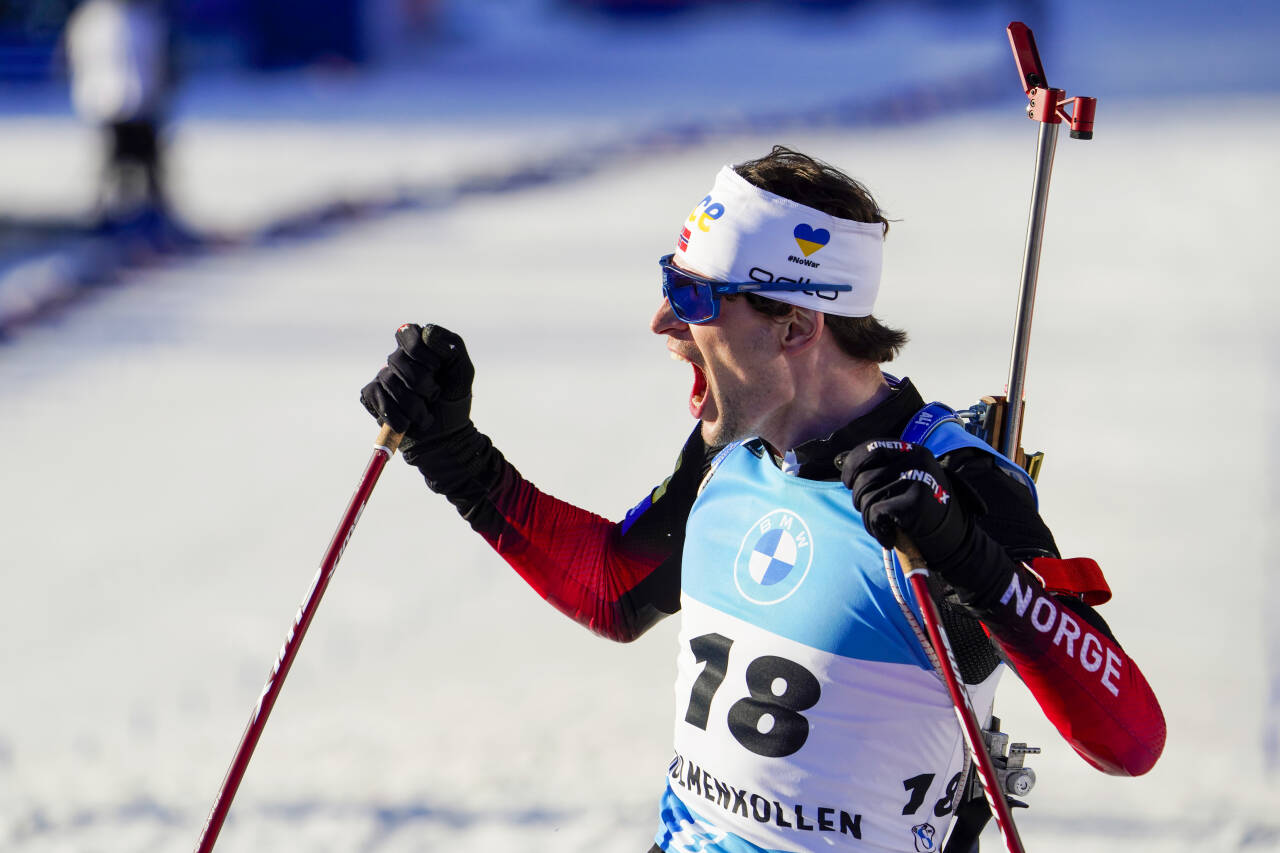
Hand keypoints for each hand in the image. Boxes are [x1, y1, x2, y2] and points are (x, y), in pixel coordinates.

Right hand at [360, 324, 474, 450]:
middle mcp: (398, 360)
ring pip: (389, 381)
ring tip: (425, 415)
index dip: (420, 350)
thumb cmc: (454, 400)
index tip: (437, 367)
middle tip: (435, 396)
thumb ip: (451, 345)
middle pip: (398, 359)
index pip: (407, 332)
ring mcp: (383, 378)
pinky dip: (396, 415)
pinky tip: (408, 424)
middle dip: (422, 383)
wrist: (446, 436)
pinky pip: (376, 397)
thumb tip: (427, 333)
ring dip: (414, 404)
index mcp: (418, 348)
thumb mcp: (462, 370)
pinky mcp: (372, 397)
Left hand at [839, 440, 971, 570]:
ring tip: (882, 524)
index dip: (852, 465)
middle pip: (865, 478)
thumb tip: (842, 464)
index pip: (872, 448)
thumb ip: (880, 467)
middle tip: (869, 511)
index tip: (848, 482)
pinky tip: (887, 536)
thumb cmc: (917, 504)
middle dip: (859, 498)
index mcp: (912, 450)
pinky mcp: (915, 503)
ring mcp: (918, 480)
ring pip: (868, 497)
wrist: (950, 533)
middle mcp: (916, 460)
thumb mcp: (904, 476)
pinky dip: (875, 529)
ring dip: (867, 517)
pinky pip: (875, 513)